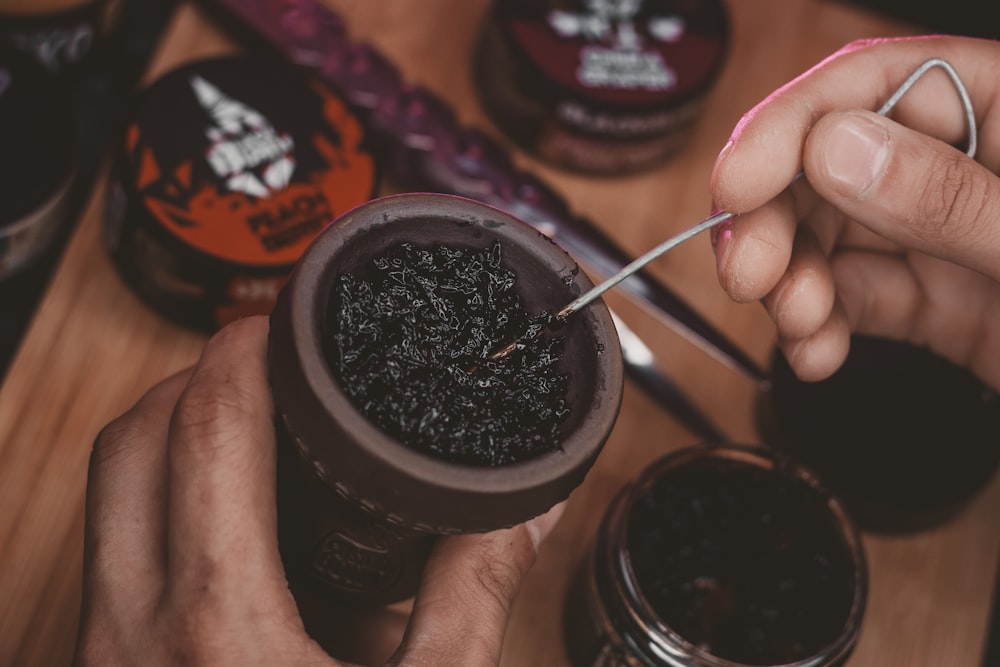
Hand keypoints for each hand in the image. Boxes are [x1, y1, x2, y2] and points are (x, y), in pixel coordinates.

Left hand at [73, 316, 562, 665]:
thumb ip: (478, 593)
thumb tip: (529, 502)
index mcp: (221, 630)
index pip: (208, 430)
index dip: (245, 349)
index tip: (283, 318)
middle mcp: (132, 638)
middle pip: (133, 440)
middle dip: (197, 375)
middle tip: (270, 362)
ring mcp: (102, 660)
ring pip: (107, 492)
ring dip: (170, 433)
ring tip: (252, 422)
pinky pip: (108, 550)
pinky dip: (157, 498)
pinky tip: (225, 514)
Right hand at [710, 35, 999, 390]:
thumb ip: (953, 198)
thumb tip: (836, 149)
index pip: (876, 84)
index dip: (792, 126)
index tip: (736, 184)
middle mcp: (967, 164)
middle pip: (829, 162)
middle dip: (777, 219)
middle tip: (750, 274)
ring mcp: (945, 234)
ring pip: (828, 234)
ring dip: (792, 282)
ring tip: (797, 325)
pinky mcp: (934, 299)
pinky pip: (852, 296)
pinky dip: (818, 325)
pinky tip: (816, 352)